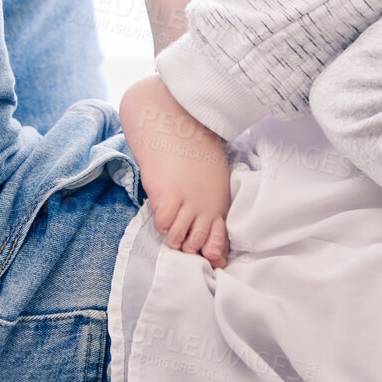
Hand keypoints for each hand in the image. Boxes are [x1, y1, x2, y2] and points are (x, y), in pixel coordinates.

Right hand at [120, 74, 231, 267]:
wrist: (177, 121)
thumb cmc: (195, 146)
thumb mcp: (212, 175)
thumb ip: (210, 200)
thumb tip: (209, 222)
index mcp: (219, 201)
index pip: (219, 238)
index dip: (213, 251)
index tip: (212, 259)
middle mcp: (206, 206)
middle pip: (197, 243)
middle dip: (190, 247)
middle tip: (183, 240)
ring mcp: (187, 203)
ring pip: (179, 239)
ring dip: (174, 236)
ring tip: (172, 224)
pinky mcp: (167, 197)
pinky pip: (164, 225)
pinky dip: (162, 224)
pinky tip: (161, 211)